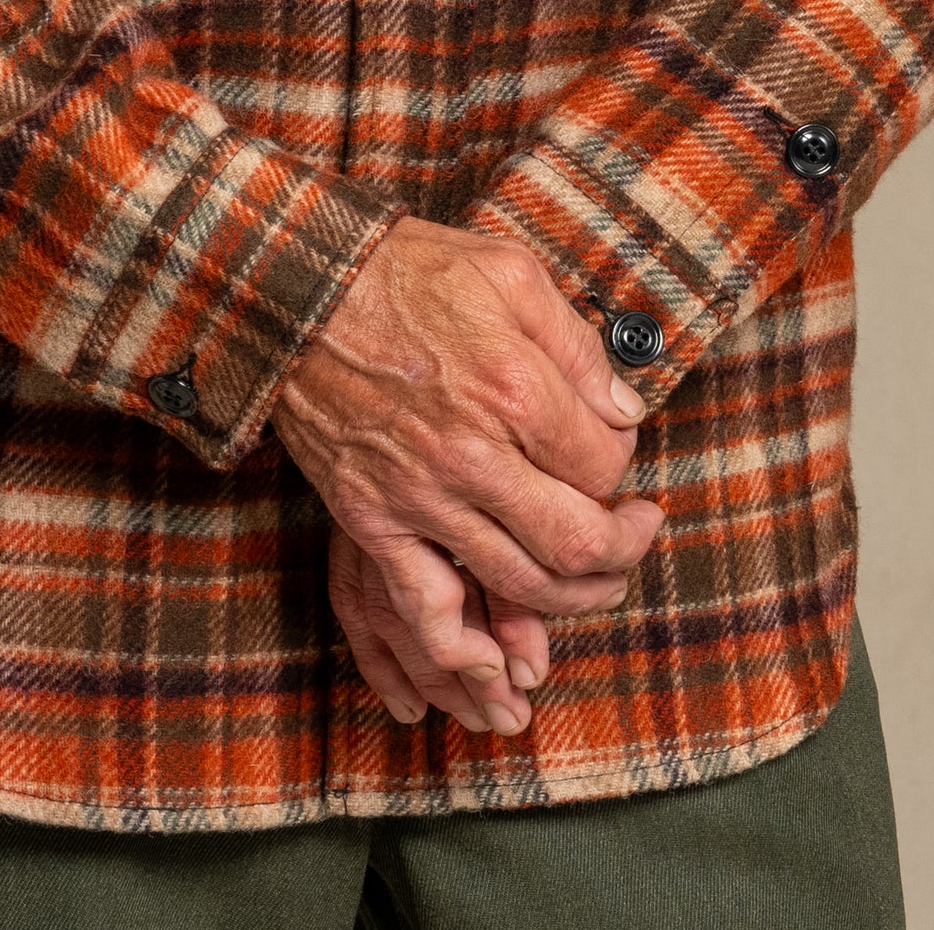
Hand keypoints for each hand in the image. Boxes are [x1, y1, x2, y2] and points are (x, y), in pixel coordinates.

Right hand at [272, 217, 662, 698]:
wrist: (296, 290)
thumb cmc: (403, 271)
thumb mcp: (509, 272)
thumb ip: (576, 344)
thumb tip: (623, 410)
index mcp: (515, 389)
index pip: (604, 465)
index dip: (624, 464)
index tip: (615, 450)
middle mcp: (475, 456)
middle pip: (578, 541)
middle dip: (623, 549)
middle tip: (636, 531)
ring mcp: (421, 497)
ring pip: (520, 584)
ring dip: (575, 599)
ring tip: (596, 580)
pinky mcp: (373, 521)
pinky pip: (426, 607)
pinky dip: (467, 650)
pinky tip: (497, 660)